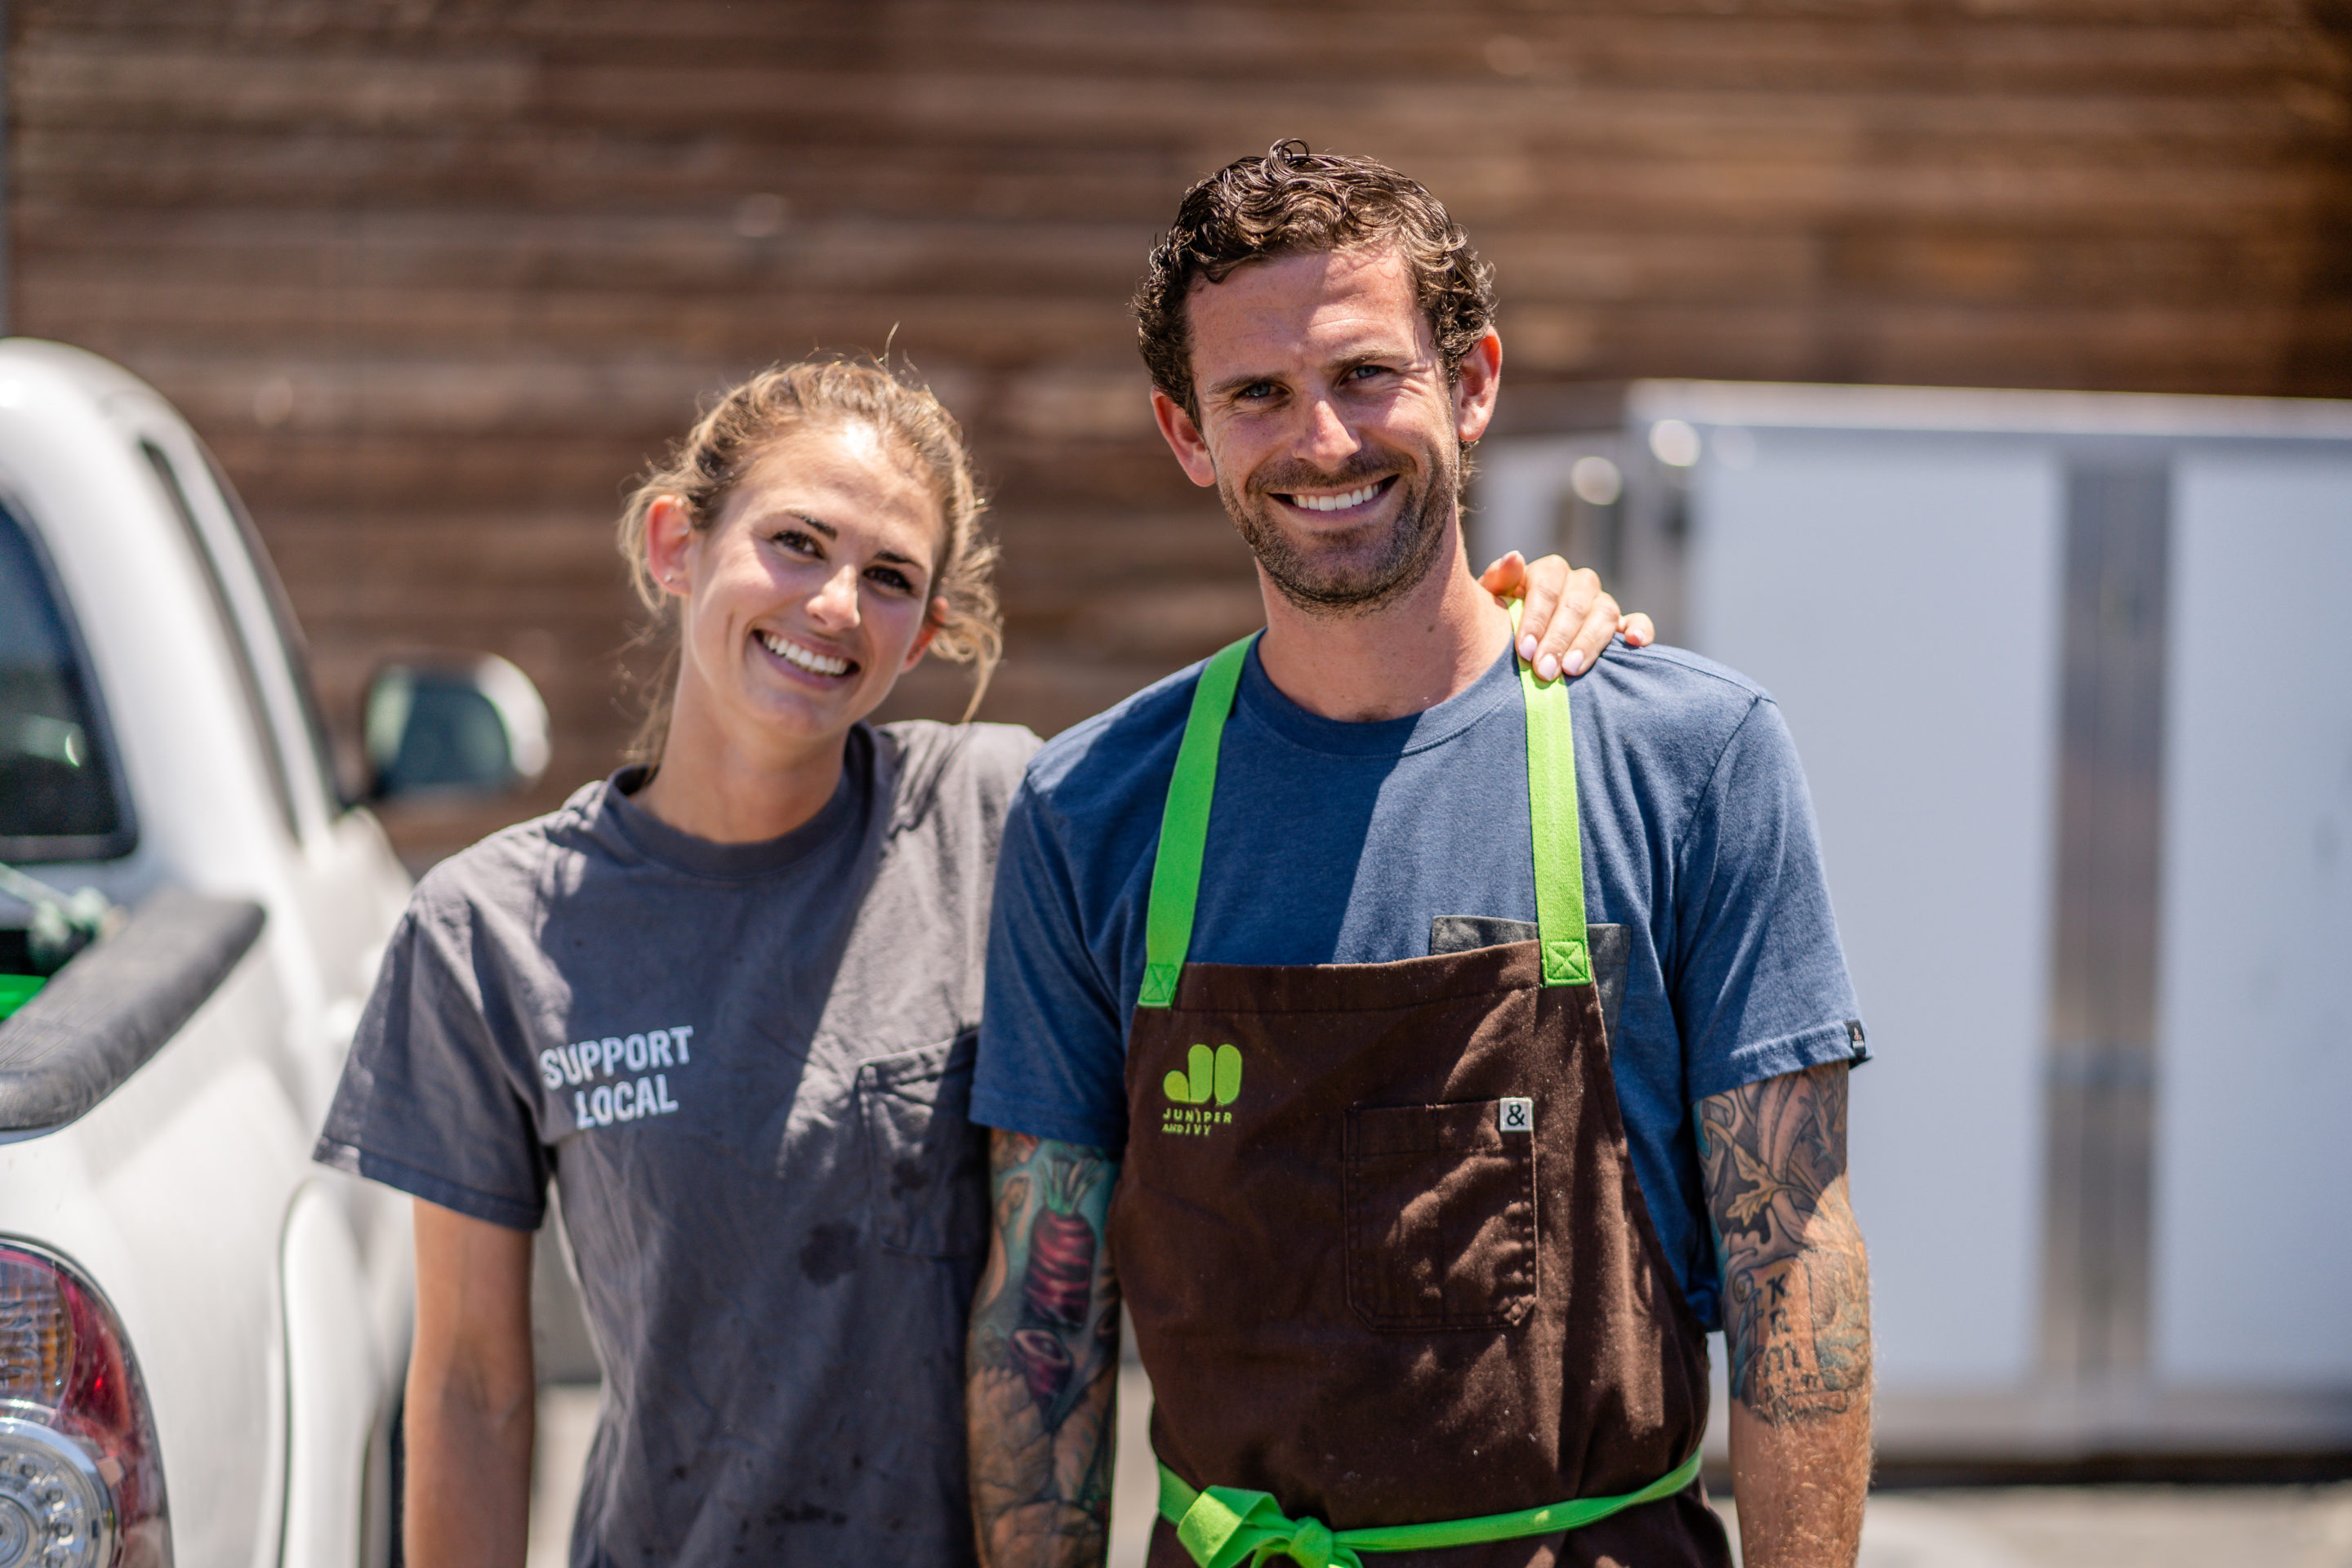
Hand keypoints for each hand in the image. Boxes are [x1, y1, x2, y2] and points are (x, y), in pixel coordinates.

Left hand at [1478, 551, 1654, 681]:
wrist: (1518, 642)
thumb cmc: (1500, 621)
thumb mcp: (1491, 603)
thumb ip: (1498, 581)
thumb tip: (1515, 558)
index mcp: (1548, 572)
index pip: (1546, 588)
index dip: (1535, 619)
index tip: (1524, 649)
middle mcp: (1579, 583)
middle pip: (1574, 605)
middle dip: (1558, 639)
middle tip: (1544, 670)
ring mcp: (1601, 602)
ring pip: (1604, 613)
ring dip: (1588, 642)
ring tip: (1571, 670)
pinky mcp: (1621, 624)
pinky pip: (1638, 621)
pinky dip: (1640, 629)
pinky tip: (1635, 643)